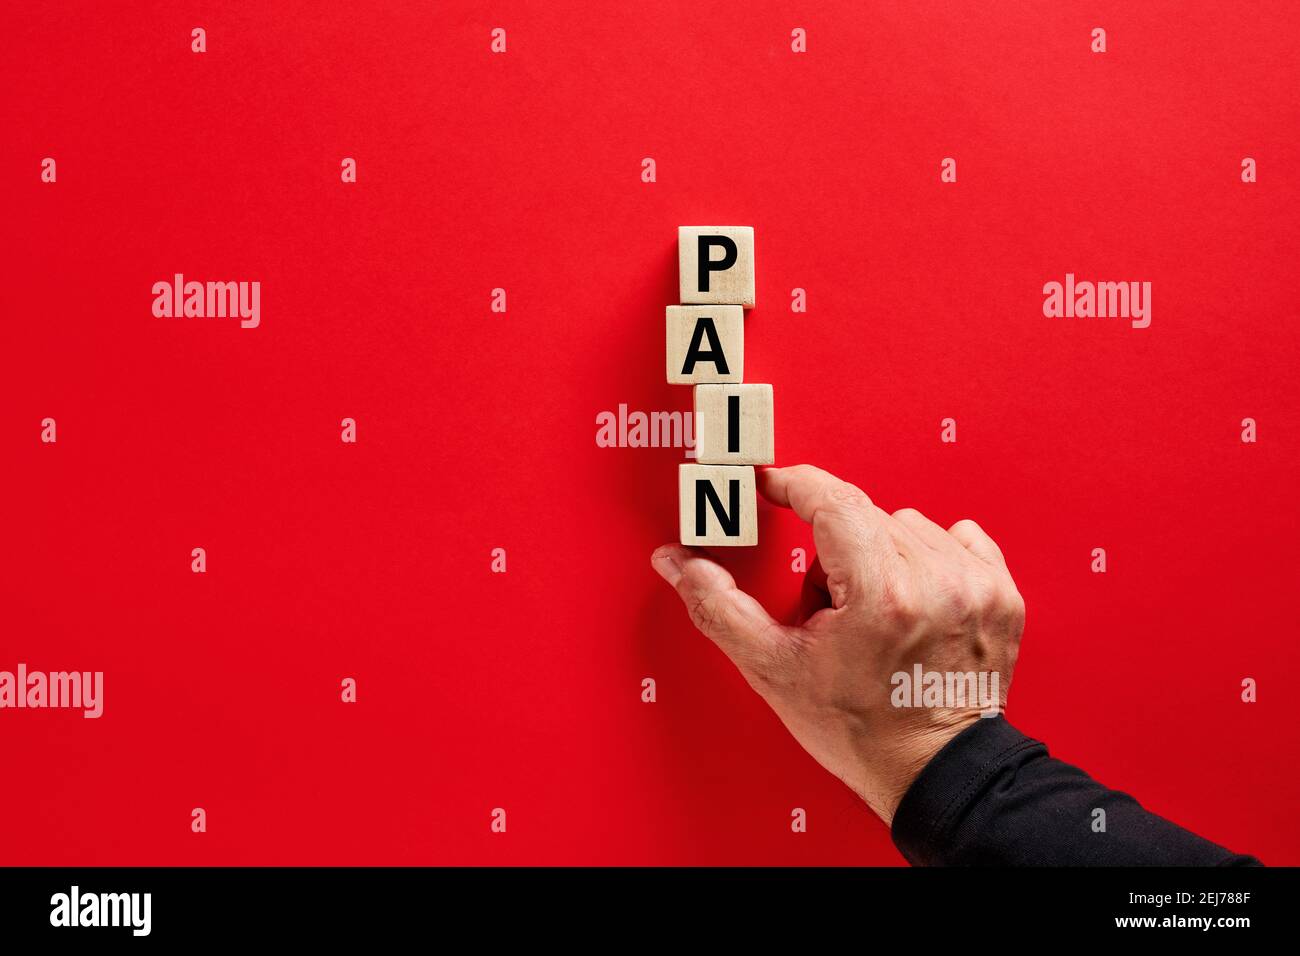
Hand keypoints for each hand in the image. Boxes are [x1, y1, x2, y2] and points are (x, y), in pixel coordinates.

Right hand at [651, 464, 1025, 824]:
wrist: (935, 773)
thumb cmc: (859, 729)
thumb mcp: (774, 670)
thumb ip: (719, 606)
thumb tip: (677, 561)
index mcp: (881, 594)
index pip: (831, 500)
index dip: (792, 484)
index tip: (770, 483)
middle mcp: (936, 581)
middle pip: (863, 517)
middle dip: (833, 551)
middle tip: (828, 610)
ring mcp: (975, 586)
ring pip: (907, 525)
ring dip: (881, 555)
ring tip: (873, 614)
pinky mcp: (1002, 595)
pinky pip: (958, 538)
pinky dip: (930, 558)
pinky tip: (917, 601)